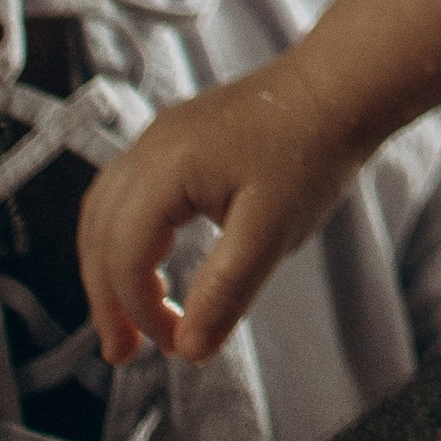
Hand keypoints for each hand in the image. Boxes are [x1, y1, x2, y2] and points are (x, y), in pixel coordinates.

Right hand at [78, 59, 364, 362]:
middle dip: (108, 299)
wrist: (340, 87)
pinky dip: (123, 236)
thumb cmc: (312, 150)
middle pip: (101, 234)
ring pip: (104, 211)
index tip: (175, 345)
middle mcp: (149, 147)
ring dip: (108, 268)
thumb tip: (190, 351)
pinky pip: (126, 192)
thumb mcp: (272, 231)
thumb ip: (226, 291)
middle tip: (122, 353)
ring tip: (125, 317)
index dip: (141, 310)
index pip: (126, 256)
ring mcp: (159, 138)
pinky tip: (146, 262)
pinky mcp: (176, 138)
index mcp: (165, 168)